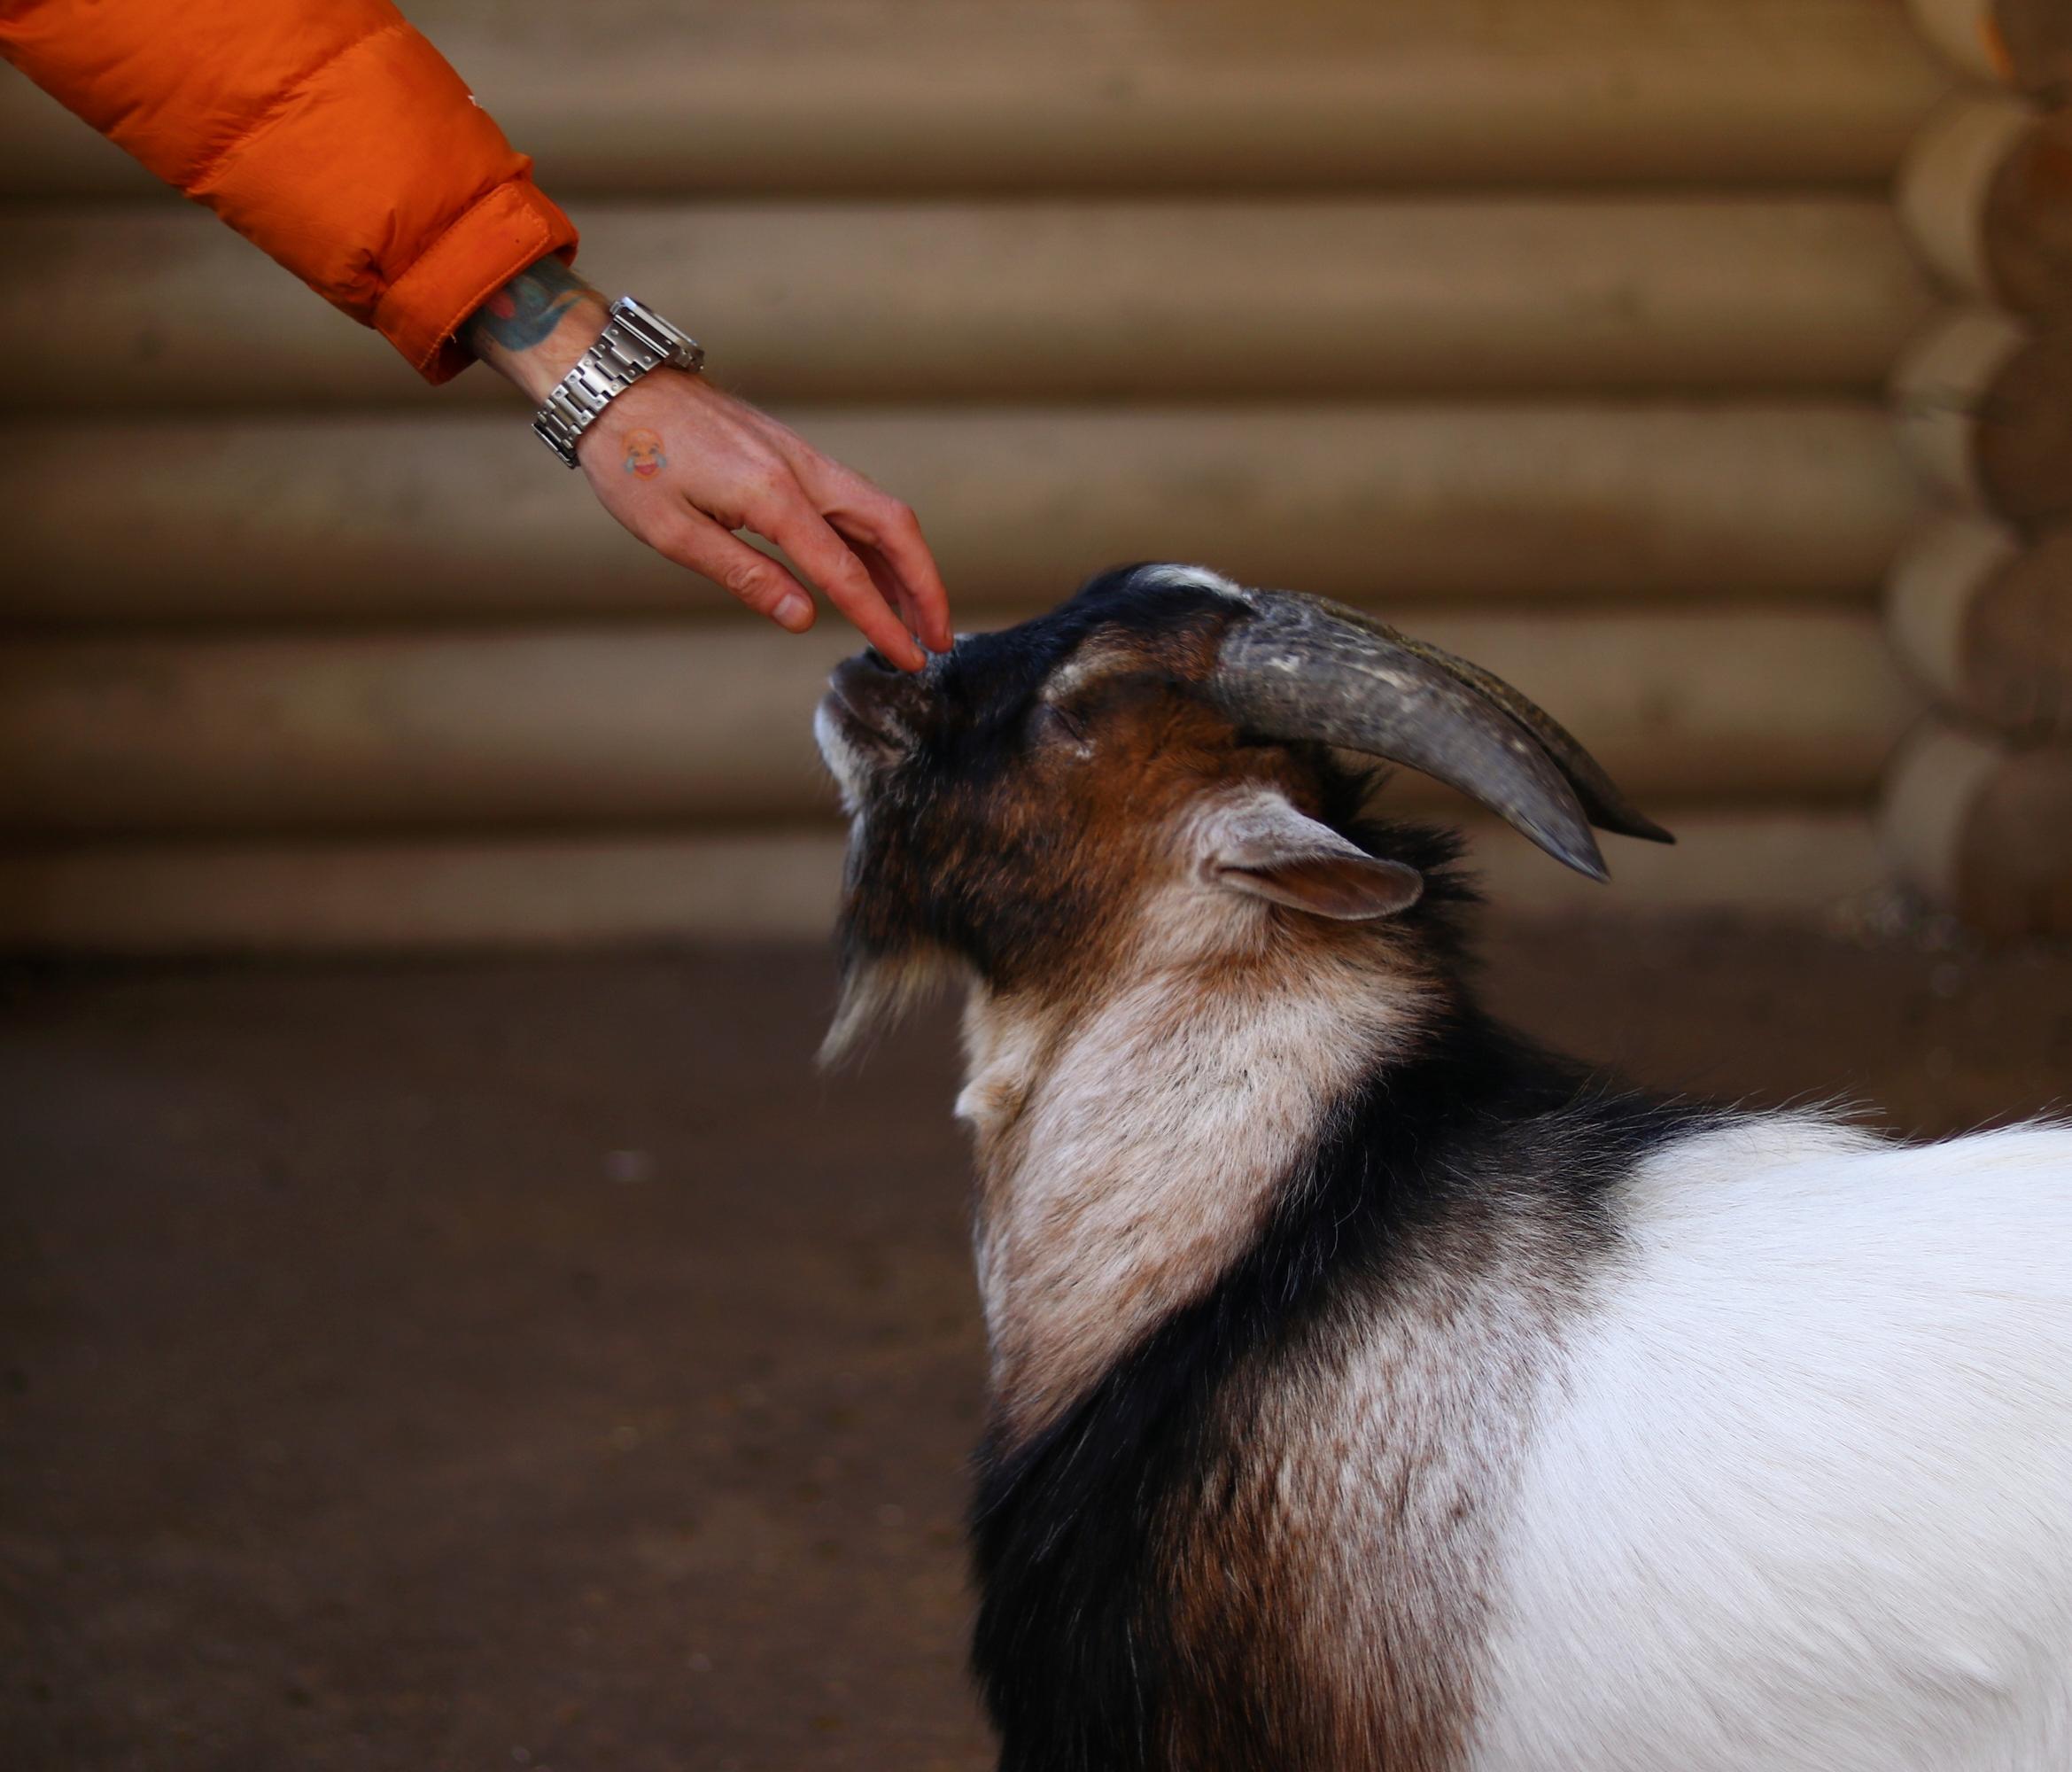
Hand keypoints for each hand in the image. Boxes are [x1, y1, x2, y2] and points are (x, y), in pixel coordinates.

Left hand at [467, 258, 950, 669]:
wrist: (617, 385)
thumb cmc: (633, 458)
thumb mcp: (672, 532)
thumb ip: (745, 575)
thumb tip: (803, 618)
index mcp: (772, 494)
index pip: (845, 571)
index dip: (882, 620)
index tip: (909, 658)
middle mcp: (801, 470)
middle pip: (893, 528)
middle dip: (925, 586)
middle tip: (938, 638)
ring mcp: (802, 458)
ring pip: (880, 512)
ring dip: (907, 566)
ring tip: (917, 617)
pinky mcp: (792, 456)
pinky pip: (853, 502)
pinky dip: (877, 543)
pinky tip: (875, 575)